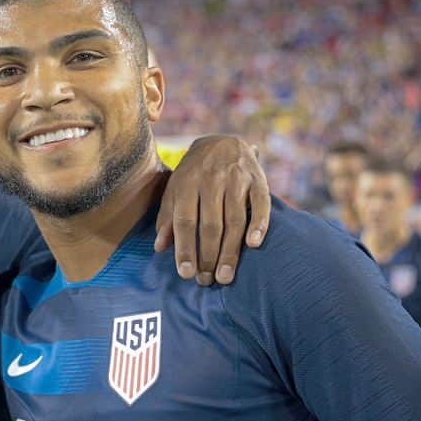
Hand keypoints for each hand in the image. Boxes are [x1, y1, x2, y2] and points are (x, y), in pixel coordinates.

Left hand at [154, 135, 269, 285]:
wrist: (222, 140)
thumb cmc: (193, 173)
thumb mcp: (175, 189)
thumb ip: (167, 217)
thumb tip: (160, 248)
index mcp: (187, 183)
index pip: (185, 221)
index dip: (185, 249)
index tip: (186, 273)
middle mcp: (212, 180)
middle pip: (210, 225)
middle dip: (208, 256)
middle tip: (206, 280)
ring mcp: (237, 180)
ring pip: (234, 220)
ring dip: (230, 251)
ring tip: (225, 276)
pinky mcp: (258, 180)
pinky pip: (260, 204)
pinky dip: (258, 224)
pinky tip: (253, 245)